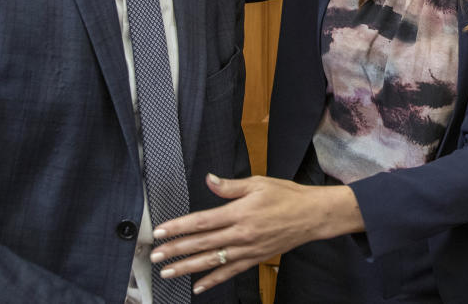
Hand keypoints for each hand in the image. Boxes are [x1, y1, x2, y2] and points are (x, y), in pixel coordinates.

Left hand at [149, 174, 363, 294]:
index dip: (179, 227)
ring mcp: (247, 249)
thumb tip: (209, 180)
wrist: (311, 216)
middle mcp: (240, 234)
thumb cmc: (286, 196)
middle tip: (156, 255)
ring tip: (168, 272)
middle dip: (176, 250)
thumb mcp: (257, 183)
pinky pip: (230, 272)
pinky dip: (213, 280)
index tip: (162, 231)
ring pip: (212, 261)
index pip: (202, 221)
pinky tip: (198, 286)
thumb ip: (230, 186)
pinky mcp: (254, 258)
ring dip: (188, 267)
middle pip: (202, 244)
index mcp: (239, 212)